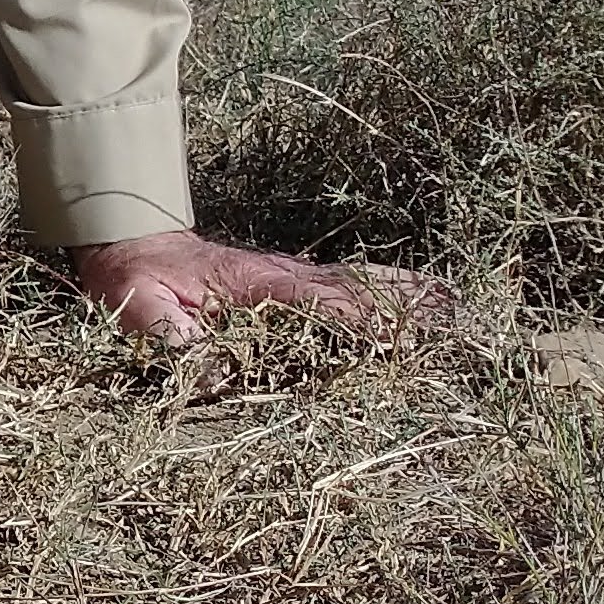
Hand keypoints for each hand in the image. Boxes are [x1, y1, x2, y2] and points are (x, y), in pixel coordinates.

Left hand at [67, 229, 440, 349]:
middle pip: (364, 292)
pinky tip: (435, 299)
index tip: (405, 341)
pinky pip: (360, 286)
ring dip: (418, 299)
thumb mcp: (137, 307)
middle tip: (467, 328)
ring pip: (371, 285)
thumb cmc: (135, 280)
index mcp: (259, 286)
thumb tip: (206, 362)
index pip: (322, 305)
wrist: (132, 240)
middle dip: (412, 311)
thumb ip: (167, 333)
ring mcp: (301, 278)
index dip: (363, 323)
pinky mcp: (302, 284)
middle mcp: (292, 278)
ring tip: (470, 314)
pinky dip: (401, 290)